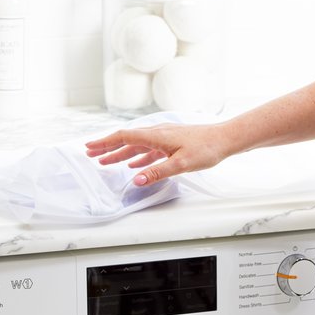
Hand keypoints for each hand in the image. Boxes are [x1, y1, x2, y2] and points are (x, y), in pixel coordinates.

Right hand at [85, 122, 231, 185]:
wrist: (224, 139)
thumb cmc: (206, 148)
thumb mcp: (181, 164)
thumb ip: (156, 172)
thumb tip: (135, 180)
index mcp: (156, 136)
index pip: (124, 138)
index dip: (105, 143)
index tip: (90, 147)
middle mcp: (157, 134)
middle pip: (126, 140)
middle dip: (107, 147)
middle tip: (89, 153)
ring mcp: (164, 138)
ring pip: (136, 147)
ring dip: (119, 154)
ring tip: (105, 161)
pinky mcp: (171, 144)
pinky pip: (148, 151)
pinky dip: (137, 157)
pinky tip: (132, 165)